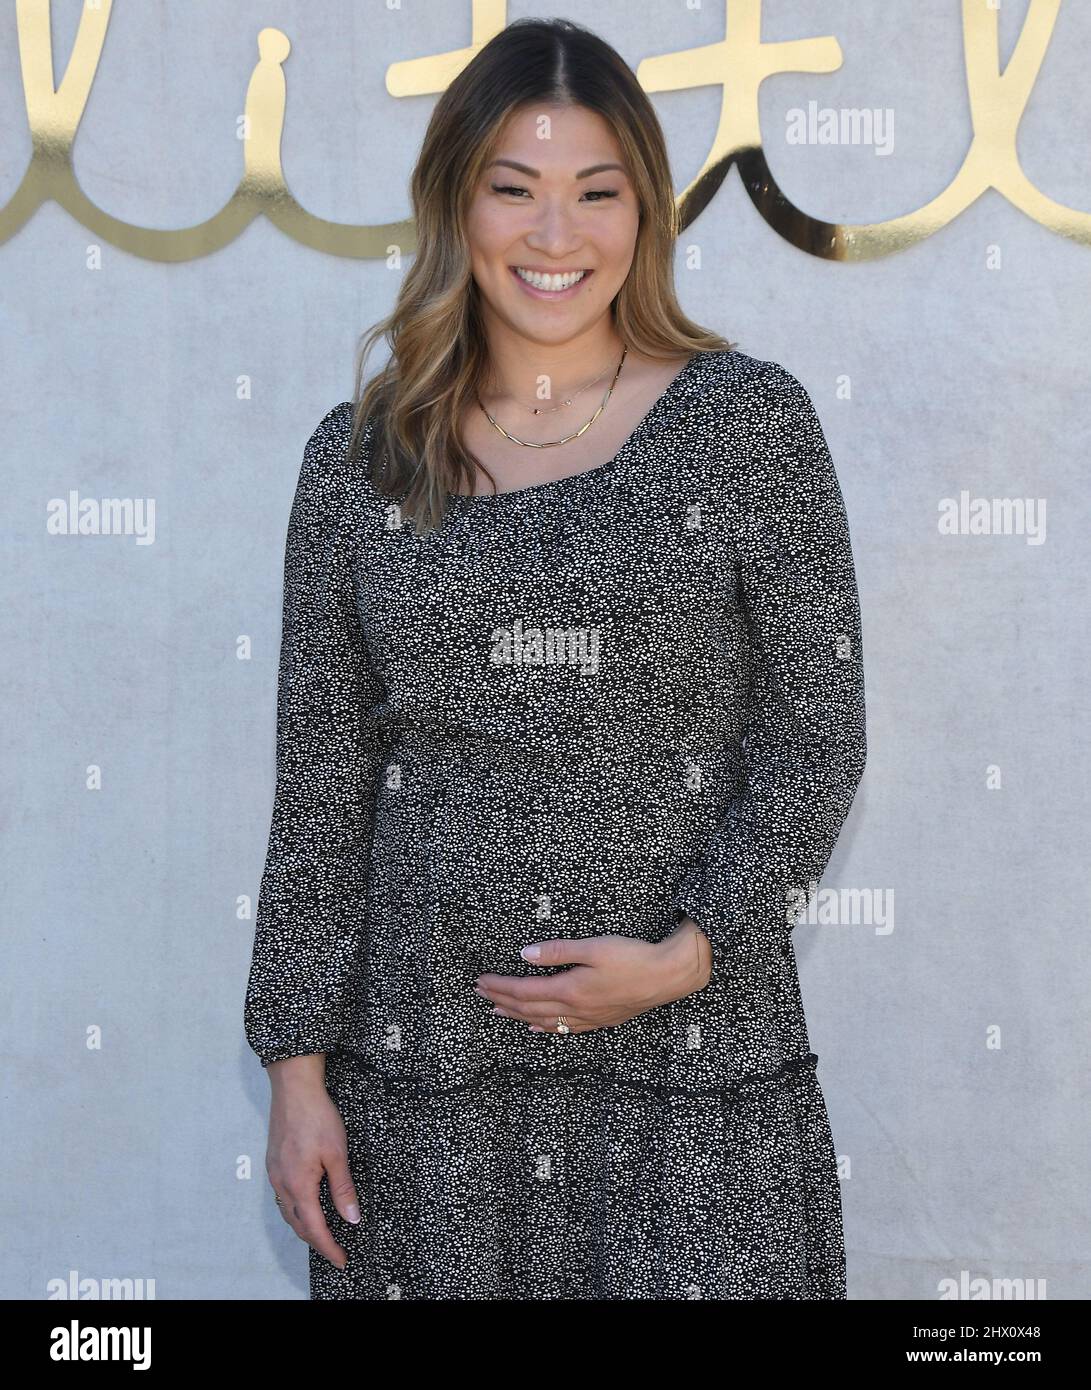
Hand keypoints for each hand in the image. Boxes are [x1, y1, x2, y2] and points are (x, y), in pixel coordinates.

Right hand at [265, 1055, 360, 1270]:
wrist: (294, 1089)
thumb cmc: (317, 1117)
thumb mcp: (338, 1154)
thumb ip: (343, 1189)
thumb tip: (351, 1218)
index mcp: (298, 1185)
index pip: (314, 1228)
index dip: (328, 1247)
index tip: (341, 1260)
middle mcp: (281, 1184)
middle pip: (298, 1224)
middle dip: (317, 1241)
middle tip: (335, 1251)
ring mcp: (275, 1173)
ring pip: (288, 1211)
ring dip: (305, 1226)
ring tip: (323, 1234)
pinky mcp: (274, 1163)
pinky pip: (284, 1196)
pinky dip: (297, 1209)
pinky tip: (307, 1205)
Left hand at [474, 920, 711, 1034]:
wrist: (667, 976)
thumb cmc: (633, 957)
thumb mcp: (594, 947)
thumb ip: (557, 951)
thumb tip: (524, 955)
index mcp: (570, 989)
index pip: (524, 990)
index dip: (500, 986)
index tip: (481, 981)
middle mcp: (575, 1009)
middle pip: (528, 1008)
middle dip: (501, 1000)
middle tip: (479, 994)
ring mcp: (588, 1018)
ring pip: (543, 1021)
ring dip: (517, 1016)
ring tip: (497, 1012)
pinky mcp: (600, 1020)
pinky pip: (564, 1029)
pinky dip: (544, 1028)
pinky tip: (536, 1028)